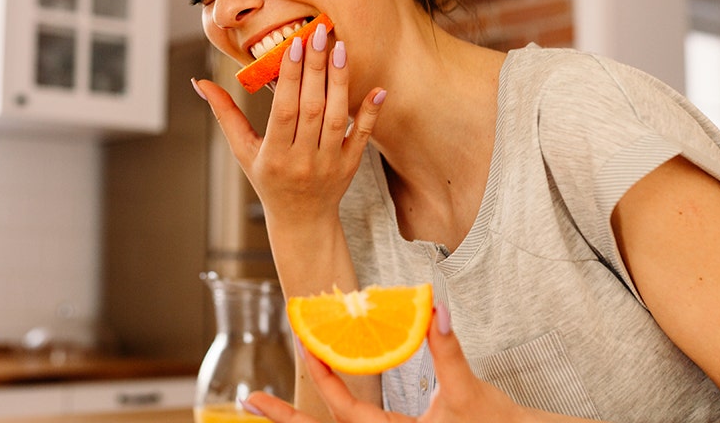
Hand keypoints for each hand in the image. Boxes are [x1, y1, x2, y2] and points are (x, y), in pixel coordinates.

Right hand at [193, 24, 385, 225]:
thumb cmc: (268, 180)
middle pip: (312, 108)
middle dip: (315, 68)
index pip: (284, 109)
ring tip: (340, 48)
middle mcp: (302, 160)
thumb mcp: (242, 150)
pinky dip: (370, 113)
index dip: (290, 76)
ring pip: (336, 118)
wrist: (301, 221)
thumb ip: (225, 114)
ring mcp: (329, 164)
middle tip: (318, 33)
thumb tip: (199, 84)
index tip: (293, 44)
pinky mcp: (350, 166)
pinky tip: (377, 89)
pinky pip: (362, 137)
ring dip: (340, 82)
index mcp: (274, 155)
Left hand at [243, 304, 529, 422]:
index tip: (302, 348)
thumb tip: (435, 309)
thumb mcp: (470, 390)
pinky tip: (326, 392)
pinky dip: (337, 410)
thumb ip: (448, 351)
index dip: (322, 377)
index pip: (345, 411)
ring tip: (268, 407)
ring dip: (306, 418)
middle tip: (249, 402)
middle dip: (287, 420)